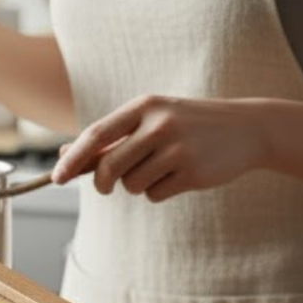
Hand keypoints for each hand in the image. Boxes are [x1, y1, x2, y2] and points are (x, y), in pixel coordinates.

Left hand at [51, 95, 265, 201]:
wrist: (246, 128)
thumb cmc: (187, 124)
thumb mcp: (151, 119)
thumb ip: (112, 136)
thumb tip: (66, 155)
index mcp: (144, 107)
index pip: (97, 134)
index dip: (73, 159)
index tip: (56, 178)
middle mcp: (159, 125)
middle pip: (110, 167)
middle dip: (102, 183)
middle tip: (106, 186)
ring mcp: (178, 149)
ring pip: (132, 185)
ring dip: (138, 185)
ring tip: (159, 168)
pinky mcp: (193, 173)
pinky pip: (155, 195)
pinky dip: (159, 192)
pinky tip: (178, 176)